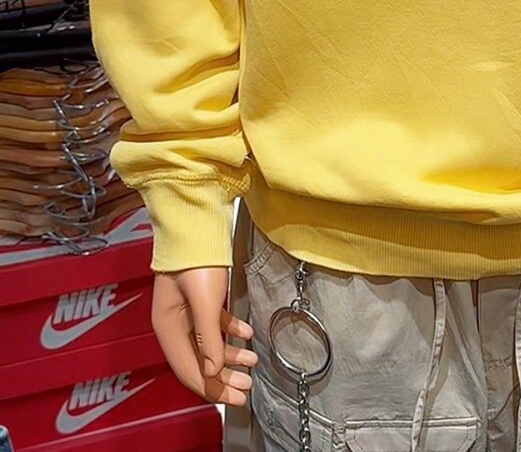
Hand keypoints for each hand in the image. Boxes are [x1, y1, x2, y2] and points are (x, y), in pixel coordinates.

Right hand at [152, 267, 257, 405]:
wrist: (197, 221)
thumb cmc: (197, 259)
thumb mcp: (206, 301)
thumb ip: (209, 337)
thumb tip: (214, 371)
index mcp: (167, 328)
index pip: (188, 370)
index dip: (211, 389)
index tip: (235, 399)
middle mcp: (174, 323)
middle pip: (199, 360)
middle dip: (223, 377)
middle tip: (247, 388)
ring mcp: (186, 310)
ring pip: (209, 343)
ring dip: (230, 355)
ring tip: (253, 362)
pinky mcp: (200, 296)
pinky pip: (215, 323)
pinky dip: (230, 330)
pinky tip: (247, 333)